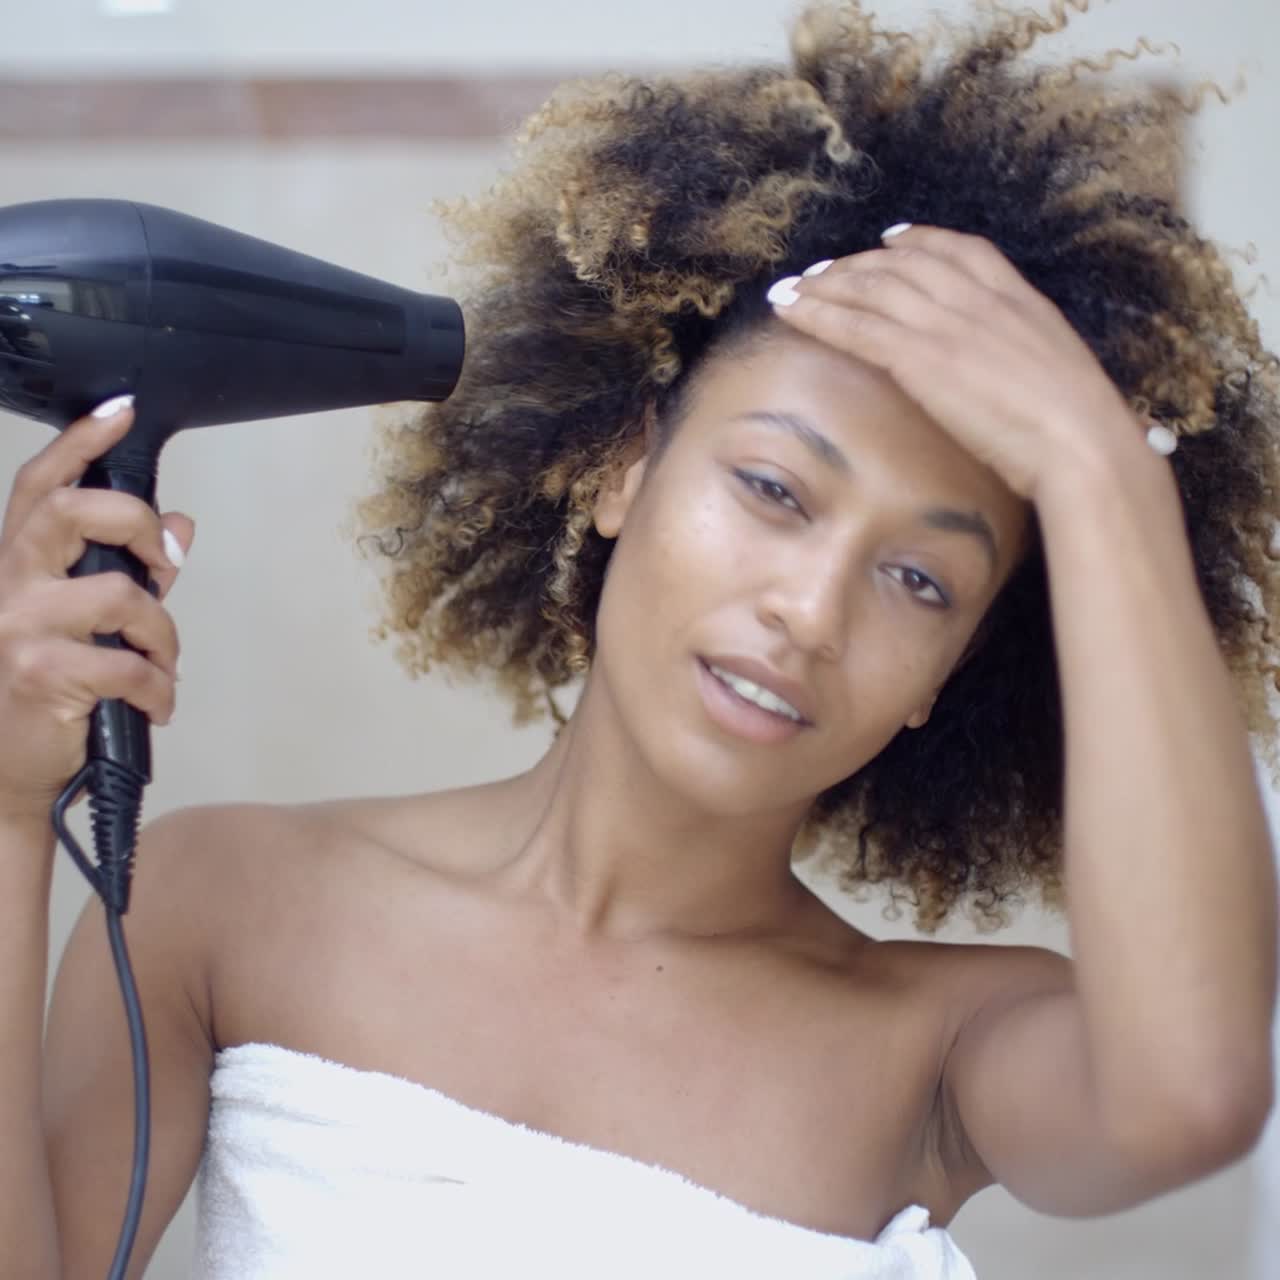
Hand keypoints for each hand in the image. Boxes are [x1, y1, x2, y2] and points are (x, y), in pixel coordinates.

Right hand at [0, 400, 193, 823]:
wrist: (8, 772)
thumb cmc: (48, 688)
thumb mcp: (85, 623)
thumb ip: (129, 570)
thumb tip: (181, 524)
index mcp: (18, 564)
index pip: (42, 485)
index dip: (80, 442)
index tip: (121, 410)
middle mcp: (9, 584)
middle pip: (74, 512)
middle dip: (137, 523)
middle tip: (162, 563)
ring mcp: (18, 627)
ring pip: (119, 594)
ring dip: (162, 634)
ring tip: (160, 665)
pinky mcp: (39, 673)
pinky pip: (127, 664)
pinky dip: (158, 685)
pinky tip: (155, 702)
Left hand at [767, 224, 1152, 500]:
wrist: (1081, 441)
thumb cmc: (1080, 428)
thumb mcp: (1061, 376)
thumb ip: (1027, 361)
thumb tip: (1015, 377)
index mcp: (1018, 299)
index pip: (960, 251)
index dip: (919, 242)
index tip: (891, 240)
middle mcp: (977, 300)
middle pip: (903, 265)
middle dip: (857, 265)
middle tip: (822, 271)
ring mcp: (946, 324)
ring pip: (871, 289)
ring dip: (824, 285)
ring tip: (791, 288)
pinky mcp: (919, 357)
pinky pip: (855, 326)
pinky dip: (816, 314)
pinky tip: (789, 308)